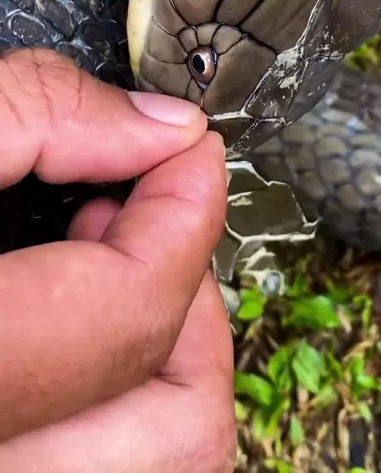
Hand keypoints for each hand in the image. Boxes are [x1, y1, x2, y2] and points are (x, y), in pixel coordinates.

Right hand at [0, 49, 234, 472]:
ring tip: (104, 265)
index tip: (191, 156)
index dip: (189, 217)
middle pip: (182, 423)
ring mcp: (8, 468)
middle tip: (151, 218)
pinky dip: (125, 387)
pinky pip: (113, 455)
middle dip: (192, 299)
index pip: (138, 313)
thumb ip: (42, 114)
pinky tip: (71, 313)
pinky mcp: (13, 459)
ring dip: (165, 349)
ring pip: (163, 452)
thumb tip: (162, 130)